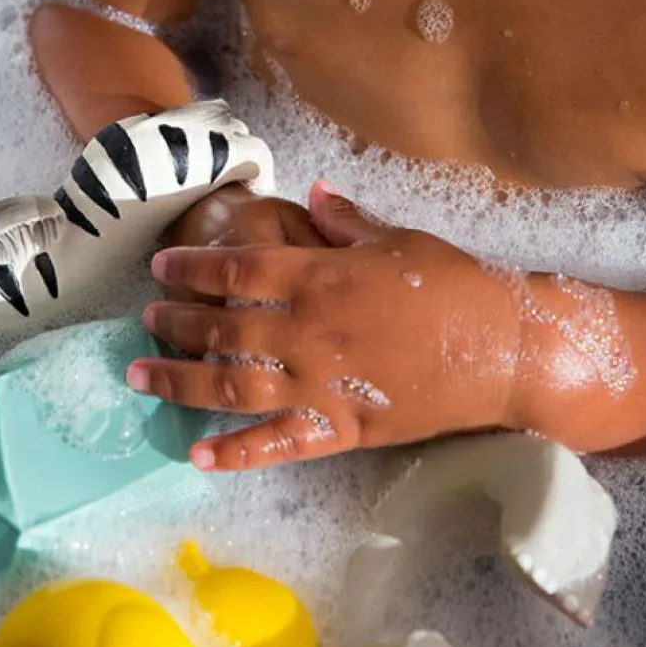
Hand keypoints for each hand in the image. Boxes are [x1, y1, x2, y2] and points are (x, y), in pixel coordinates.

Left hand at [128, 182, 524, 470]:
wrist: (505, 348)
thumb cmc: (451, 285)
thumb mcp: (397, 239)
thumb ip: (345, 219)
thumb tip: (313, 190)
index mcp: (320, 278)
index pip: (237, 270)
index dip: (192, 268)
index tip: (161, 269)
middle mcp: (308, 331)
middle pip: (222, 328)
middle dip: (175, 324)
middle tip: (144, 320)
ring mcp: (320, 384)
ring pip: (232, 385)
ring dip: (180, 381)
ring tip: (140, 376)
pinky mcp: (341, 428)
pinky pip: (279, 444)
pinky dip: (235, 453)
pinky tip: (196, 456)